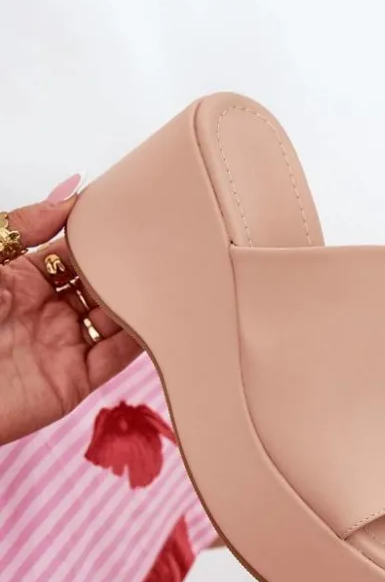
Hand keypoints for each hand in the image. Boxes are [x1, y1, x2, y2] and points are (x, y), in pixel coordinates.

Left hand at [0, 194, 139, 445]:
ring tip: (167, 275)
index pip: (73, 252)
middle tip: (155, 244)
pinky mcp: (73, 381)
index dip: (100, 236)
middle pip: (100, 284)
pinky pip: (116, 357)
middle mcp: (45, 312)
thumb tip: (67, 201)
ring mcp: (62, 346)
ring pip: (114, 317)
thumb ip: (19, 227)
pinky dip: (139, 339)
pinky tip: (157, 316)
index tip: (127, 215)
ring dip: (139, 299)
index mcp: (19, 280)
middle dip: (126, 266)